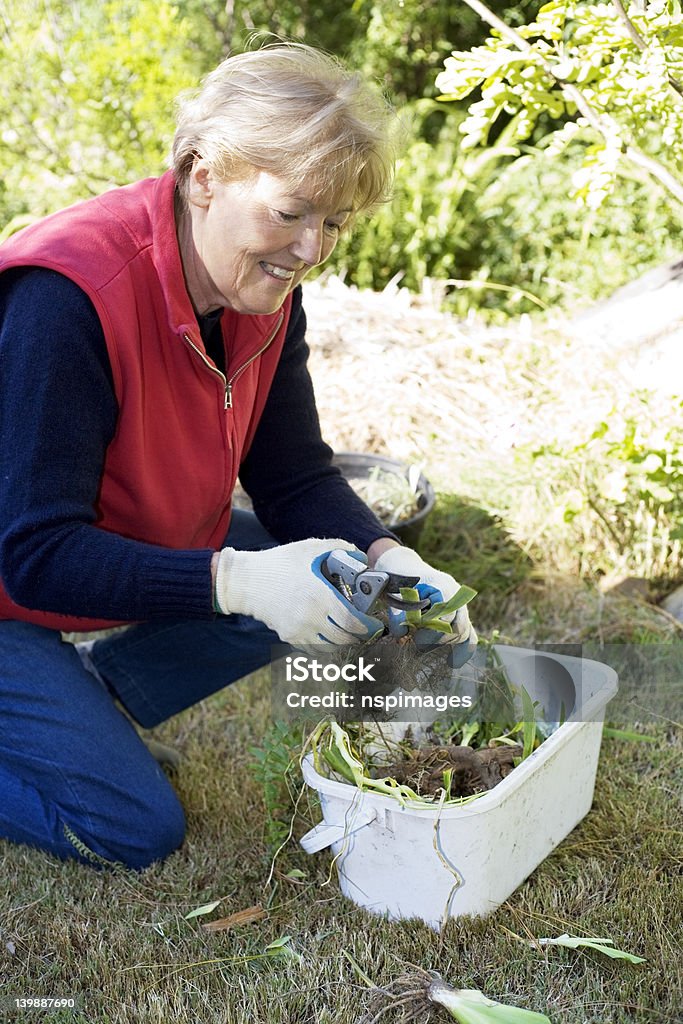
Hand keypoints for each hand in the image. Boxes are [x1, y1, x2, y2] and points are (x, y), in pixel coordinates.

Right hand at [215, 538, 382, 647]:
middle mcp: (311, 618)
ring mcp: (299, 631)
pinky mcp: (289, 638)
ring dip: (343, 641)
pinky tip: (328, 633)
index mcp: (321, 597)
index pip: (354, 623)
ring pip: (331, 647)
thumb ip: (341, 548)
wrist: (246, 581)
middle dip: (359, 635)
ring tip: (347, 630)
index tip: (376, 624)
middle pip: (345, 639)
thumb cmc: (280, 563)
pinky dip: (325, 645)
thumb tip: (361, 557)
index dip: (369, 627)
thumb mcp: (311, 548)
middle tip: (365, 627)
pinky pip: (314, 649)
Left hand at [373, 546, 477, 666]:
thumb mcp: (393, 592)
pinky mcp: (459, 617)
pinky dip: (463, 650)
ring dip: (443, 643)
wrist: (404, 567)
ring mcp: (461, 606)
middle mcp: (457, 596)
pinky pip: (469, 635)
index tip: (415, 633)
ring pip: (464, 633)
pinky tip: (452, 662)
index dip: (431, 628)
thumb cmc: (399, 578)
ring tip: (422, 643)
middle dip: (436, 638)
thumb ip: (397, 614)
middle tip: (415, 639)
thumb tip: (401, 634)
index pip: (446, 614)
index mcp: (443, 585)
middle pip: (458, 627)